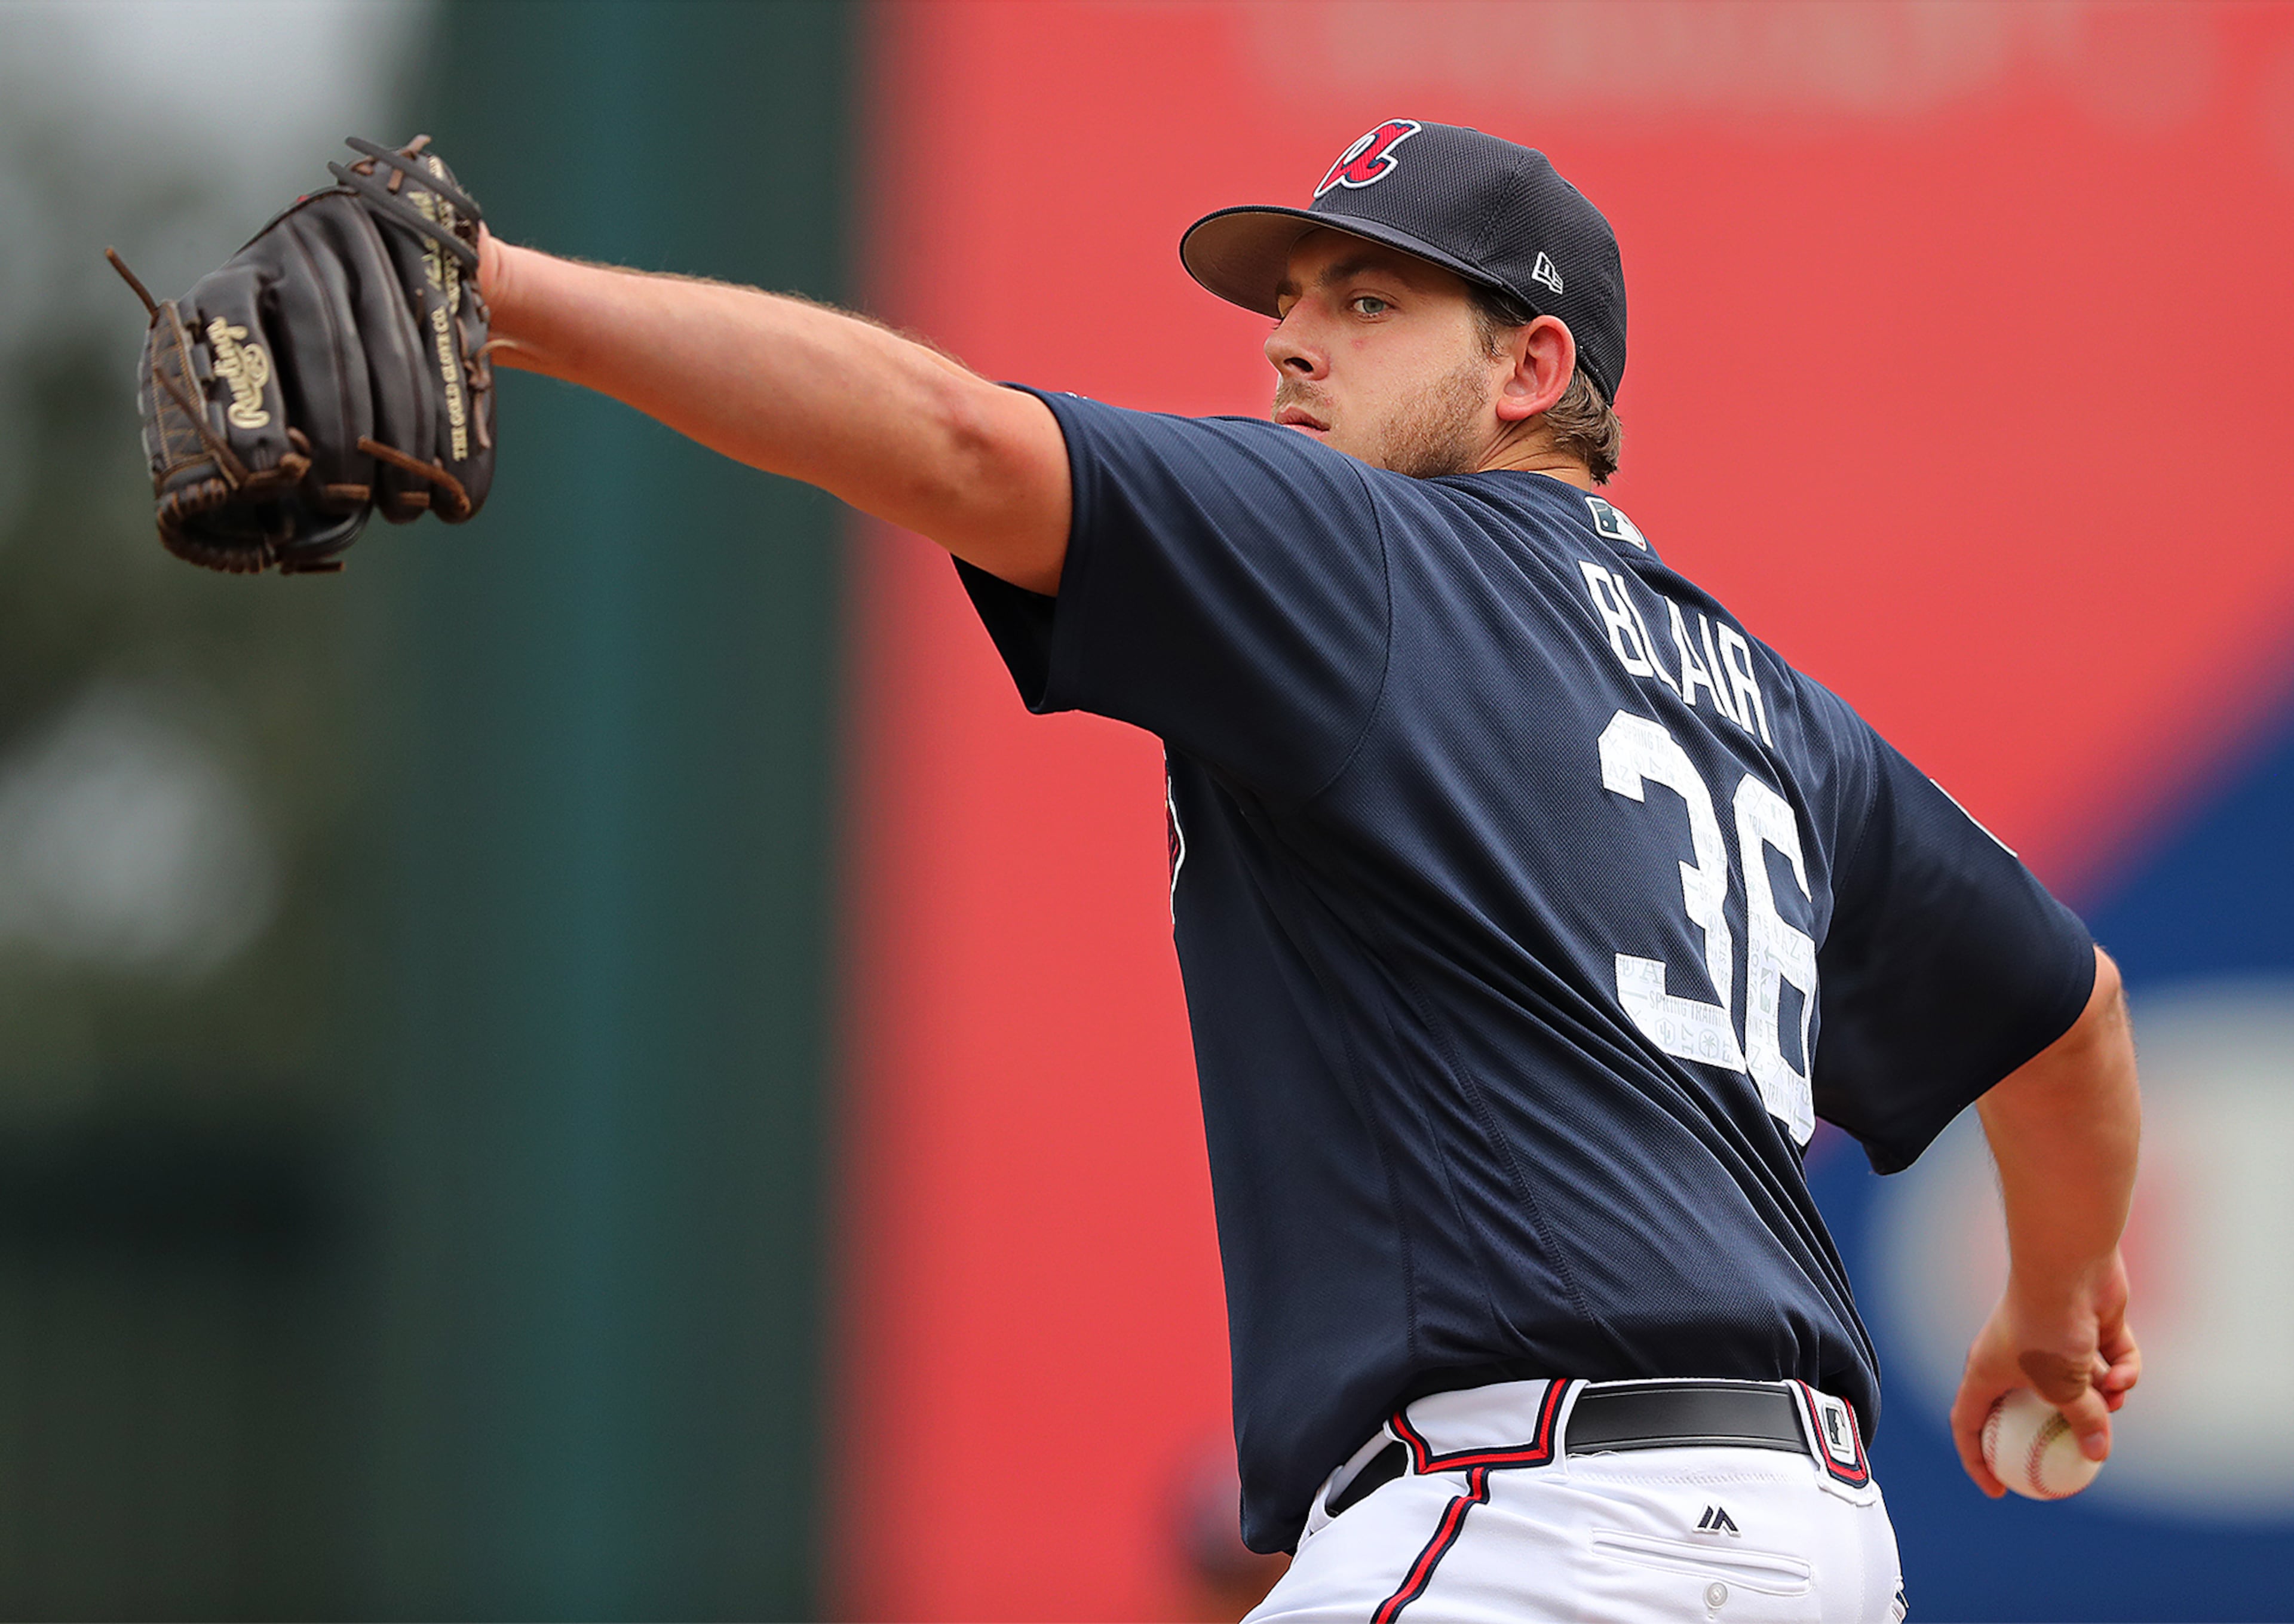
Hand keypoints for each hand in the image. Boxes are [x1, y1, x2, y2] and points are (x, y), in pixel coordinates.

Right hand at [1947, 1249, 2139, 1495]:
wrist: (2069, 1266)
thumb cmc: (2047, 1325)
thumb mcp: (2063, 1386)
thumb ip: (2082, 1421)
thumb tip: (2097, 1454)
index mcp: (1989, 1371)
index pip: (1968, 1423)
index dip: (1976, 1461)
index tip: (1999, 1491)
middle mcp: (2016, 1357)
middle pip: (2032, 1407)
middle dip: (2061, 1429)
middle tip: (2081, 1455)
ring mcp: (2053, 1340)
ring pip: (2081, 1385)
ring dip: (2102, 1397)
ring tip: (2112, 1394)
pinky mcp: (2089, 1326)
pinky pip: (2108, 1360)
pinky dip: (2120, 1370)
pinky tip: (2126, 1372)